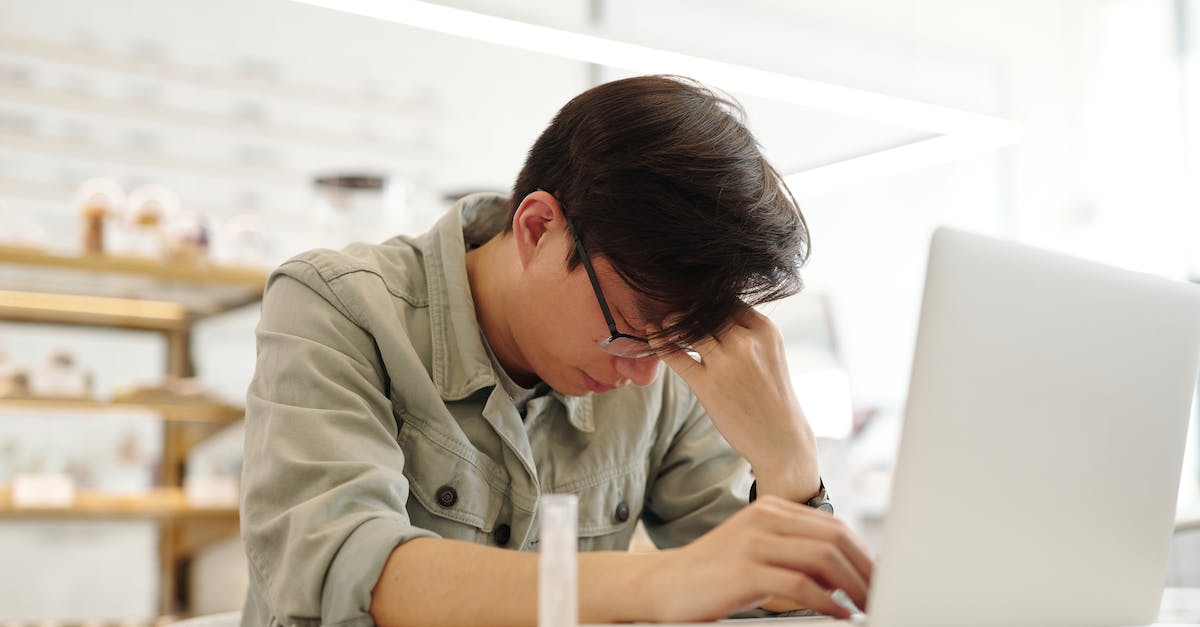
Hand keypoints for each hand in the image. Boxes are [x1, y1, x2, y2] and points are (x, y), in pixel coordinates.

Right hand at [643, 495, 873, 621]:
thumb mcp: (757, 552)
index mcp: (771, 510)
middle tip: (882, 594)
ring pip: (823, 557)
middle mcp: (764, 518)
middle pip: (835, 538)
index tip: (879, 578)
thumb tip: (843, 572)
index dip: (863, 553)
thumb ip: (793, 552)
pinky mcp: (745, 570)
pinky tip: (839, 614)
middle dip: (866, 569)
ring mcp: (753, 542)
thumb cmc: (713, 575)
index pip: (833, 526)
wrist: (663, 585)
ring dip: (853, 585)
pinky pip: (800, 584)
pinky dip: (827, 602)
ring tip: (867, 605)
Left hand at [651, 304, 818, 499]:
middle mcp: (746, 341)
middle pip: (705, 310)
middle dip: (687, 309)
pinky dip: (660, 342)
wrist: (781, 439)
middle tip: (672, 306)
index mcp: (764, 330)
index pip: (727, 300)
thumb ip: (746, 332)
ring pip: (688, 327)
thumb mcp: (770, 354)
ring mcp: (726, 362)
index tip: (693, 302)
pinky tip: (652, 334)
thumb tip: (712, 312)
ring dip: (672, 322)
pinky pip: (675, 354)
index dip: (706, 300)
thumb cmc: (772, 396)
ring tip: (664, 322)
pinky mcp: (707, 385)